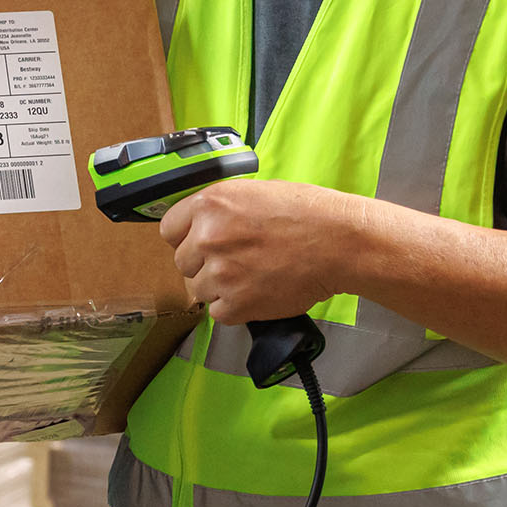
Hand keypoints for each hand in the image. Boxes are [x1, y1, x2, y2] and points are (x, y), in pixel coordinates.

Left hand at [156, 179, 370, 325]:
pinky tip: (257, 292)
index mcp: (209, 204)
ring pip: (199, 290)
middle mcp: (207, 238)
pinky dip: (235, 308)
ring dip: (220, 288)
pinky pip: (218, 313)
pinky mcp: (235, 304)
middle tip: (236, 261)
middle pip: (182, 263)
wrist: (338, 243)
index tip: (200, 244)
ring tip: (252, 276)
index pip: (169, 230)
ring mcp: (219, 273)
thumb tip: (202, 223)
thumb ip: (221, 209)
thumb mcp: (255, 193)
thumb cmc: (307, 214)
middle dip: (204, 264)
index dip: (186, 239)